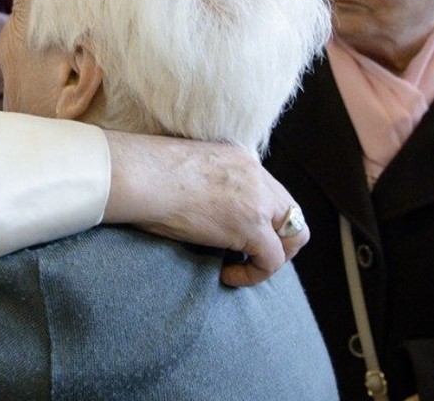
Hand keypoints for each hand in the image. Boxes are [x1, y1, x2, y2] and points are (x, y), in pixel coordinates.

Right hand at [101, 132, 306, 286]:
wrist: (138, 174)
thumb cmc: (143, 173)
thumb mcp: (184, 169)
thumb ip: (204, 182)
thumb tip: (196, 205)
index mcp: (239, 157)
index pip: (268, 189)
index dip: (260, 215)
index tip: (234, 232)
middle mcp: (255, 174)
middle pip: (291, 210)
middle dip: (278, 237)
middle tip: (250, 254)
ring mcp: (257, 200)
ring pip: (295, 235)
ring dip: (276, 255)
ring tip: (245, 267)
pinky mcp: (251, 227)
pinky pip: (272, 260)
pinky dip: (254, 274)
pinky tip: (227, 275)